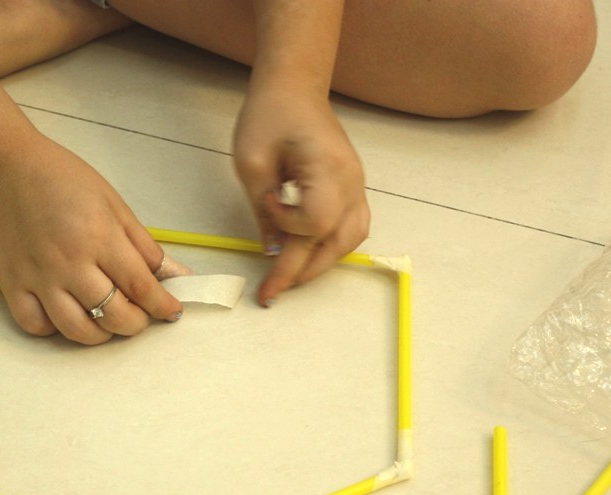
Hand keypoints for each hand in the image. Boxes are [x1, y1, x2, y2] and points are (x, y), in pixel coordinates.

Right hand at [0, 135, 182, 344]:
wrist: (10, 170)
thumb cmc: (66, 182)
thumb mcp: (116, 206)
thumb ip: (145, 247)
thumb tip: (175, 277)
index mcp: (100, 237)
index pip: (140, 286)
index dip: (162, 306)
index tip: (172, 312)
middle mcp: (69, 262)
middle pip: (112, 314)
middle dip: (135, 324)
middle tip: (140, 316)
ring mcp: (38, 277)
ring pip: (76, 329)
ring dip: (100, 334)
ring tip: (108, 320)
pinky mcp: (12, 285)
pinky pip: (36, 325)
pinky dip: (55, 329)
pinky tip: (67, 314)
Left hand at [233, 88, 370, 304]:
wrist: (294, 86)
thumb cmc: (269, 115)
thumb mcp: (252, 162)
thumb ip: (264, 211)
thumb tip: (273, 253)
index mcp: (329, 168)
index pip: (316, 222)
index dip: (288, 227)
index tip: (268, 204)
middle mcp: (352, 181)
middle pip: (337, 242)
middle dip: (302, 270)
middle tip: (270, 292)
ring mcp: (358, 185)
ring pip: (350, 241)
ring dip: (320, 264)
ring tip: (290, 278)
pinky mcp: (352, 187)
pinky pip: (352, 228)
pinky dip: (331, 247)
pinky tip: (308, 254)